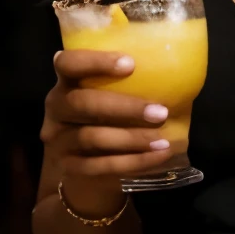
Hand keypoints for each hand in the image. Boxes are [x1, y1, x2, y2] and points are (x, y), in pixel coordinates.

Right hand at [41, 50, 188, 212]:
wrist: (90, 171)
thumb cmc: (109, 122)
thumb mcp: (113, 99)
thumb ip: (130, 86)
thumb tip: (178, 74)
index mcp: (66, 83)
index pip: (68, 64)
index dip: (94, 62)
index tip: (130, 64)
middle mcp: (56, 109)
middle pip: (81, 103)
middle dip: (124, 107)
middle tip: (161, 112)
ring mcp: (58, 140)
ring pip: (91, 137)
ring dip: (131, 138)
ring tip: (163, 140)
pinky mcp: (68, 167)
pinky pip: (100, 165)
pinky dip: (133, 161)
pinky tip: (157, 156)